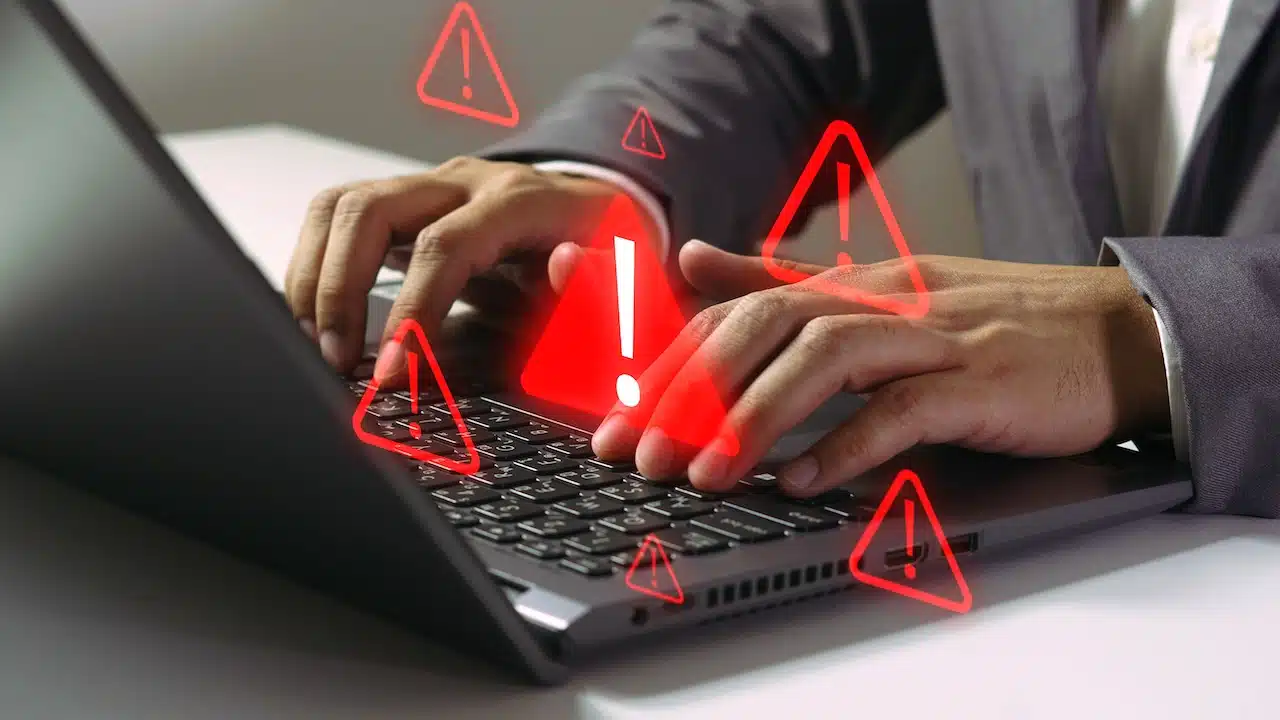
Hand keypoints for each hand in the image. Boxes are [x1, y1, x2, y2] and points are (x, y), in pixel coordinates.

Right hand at [284, 157, 655, 379]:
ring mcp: (427, 184)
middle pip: (371, 209)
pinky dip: (315, 264)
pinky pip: (337, 217)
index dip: (411, 312)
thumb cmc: (608, 252)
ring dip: (315, 275)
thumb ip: (600, 281)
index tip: (388, 373)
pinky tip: (318, 316)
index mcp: (521, 200)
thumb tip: (564, 266)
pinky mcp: (404, 201)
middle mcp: (465, 180)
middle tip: (336, 359)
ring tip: (317, 342)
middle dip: (340, 288)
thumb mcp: (623, 275)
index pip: (445, 246)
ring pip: (341, 205)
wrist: (598, 209)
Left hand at [592, 241, 1170, 495]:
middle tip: (640, 452)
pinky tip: (802, 480)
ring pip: (826, 357)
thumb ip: (781, 277)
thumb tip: (693, 257)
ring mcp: (932, 337)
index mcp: (849, 284)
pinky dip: (848, 445)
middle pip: (764, 326)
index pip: (736, 311)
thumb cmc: (988, 325)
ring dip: (755, 414)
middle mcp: (881, 300)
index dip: (668, 362)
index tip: (615, 417)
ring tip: (705, 470)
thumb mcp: (875, 294)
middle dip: (691, 390)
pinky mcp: (980, 382)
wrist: (1111, 332)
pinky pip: (904, 409)